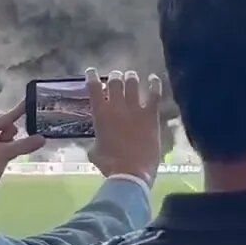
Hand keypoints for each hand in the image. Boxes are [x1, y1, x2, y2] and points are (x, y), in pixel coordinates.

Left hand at [0, 101, 45, 217]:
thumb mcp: (5, 153)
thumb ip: (24, 145)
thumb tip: (42, 138)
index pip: (4, 118)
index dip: (18, 111)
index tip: (29, 102)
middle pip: (4, 128)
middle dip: (12, 135)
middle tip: (11, 146)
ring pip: (4, 139)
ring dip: (11, 144)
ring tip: (10, 154)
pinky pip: (2, 148)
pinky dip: (8, 150)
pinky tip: (12, 156)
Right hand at [87, 67, 163, 185]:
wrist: (132, 172)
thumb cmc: (110, 165)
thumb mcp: (94, 151)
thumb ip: (96, 140)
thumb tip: (97, 141)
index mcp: (100, 114)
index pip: (93, 87)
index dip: (91, 76)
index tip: (91, 72)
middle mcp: (116, 106)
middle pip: (114, 81)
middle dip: (114, 77)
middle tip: (116, 77)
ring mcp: (135, 109)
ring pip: (132, 83)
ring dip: (131, 78)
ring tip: (131, 76)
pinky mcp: (151, 115)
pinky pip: (154, 94)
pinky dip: (154, 84)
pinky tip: (154, 78)